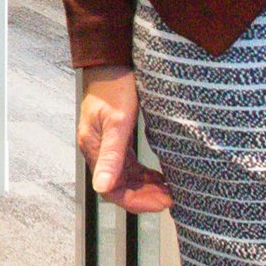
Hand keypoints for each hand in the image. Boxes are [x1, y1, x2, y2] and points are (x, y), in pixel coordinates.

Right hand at [78, 67, 165, 212]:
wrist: (113, 63)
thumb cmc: (114, 86)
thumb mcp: (118, 122)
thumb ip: (112, 156)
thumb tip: (102, 188)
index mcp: (94, 148)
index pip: (113, 190)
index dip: (137, 201)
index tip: (162, 202)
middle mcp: (98, 150)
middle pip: (121, 187)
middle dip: (146, 197)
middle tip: (171, 199)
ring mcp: (107, 145)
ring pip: (127, 178)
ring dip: (147, 187)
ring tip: (170, 191)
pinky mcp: (117, 139)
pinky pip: (130, 166)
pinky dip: (145, 175)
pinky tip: (161, 178)